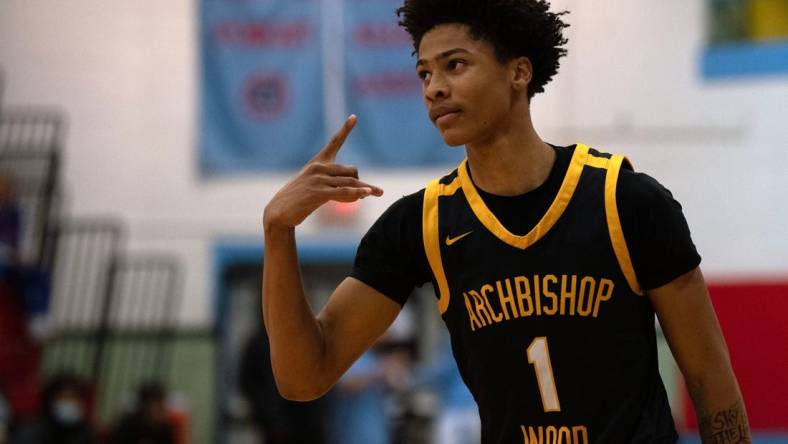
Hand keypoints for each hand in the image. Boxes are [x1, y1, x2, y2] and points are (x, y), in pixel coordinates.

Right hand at [263, 115, 383, 228]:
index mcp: (318, 162)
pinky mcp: (318, 193)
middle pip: (351, 170)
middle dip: (361, 182)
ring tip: (379, 192)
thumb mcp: (315, 186)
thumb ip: (334, 185)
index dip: (345, 129)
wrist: (279, 211)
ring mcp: (318, 179)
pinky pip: (343, 192)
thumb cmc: (298, 199)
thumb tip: (358, 193)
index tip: (354, 117)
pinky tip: (366, 194)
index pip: (334, 142)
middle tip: (370, 192)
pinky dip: (357, 193)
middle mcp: (319, 167)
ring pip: (350, 182)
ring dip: (366, 189)